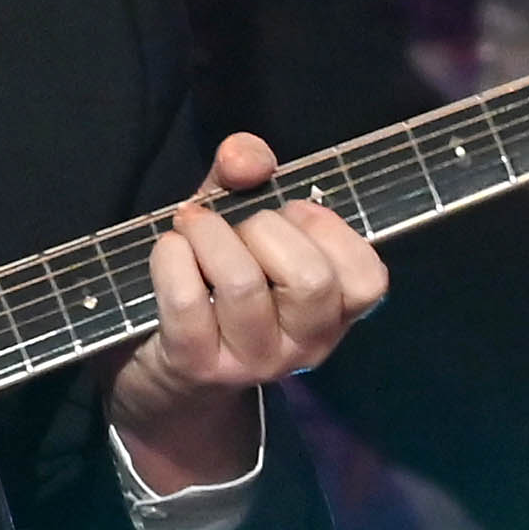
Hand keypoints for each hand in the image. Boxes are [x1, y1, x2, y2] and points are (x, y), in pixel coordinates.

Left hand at [104, 133, 387, 491]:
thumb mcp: (237, 223)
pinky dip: (171, 258)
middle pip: (311, 279)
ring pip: (243, 284)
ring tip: (191, 229)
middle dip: (266, 229)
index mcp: (333, 313)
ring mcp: (251, 363)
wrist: (160, 371)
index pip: (368, 279)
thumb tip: (247, 158)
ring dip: (209, 236)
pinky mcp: (196, 366)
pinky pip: (187, 300)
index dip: (328, 228)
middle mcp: (304, 346)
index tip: (290, 213)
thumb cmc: (211, 283)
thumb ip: (247, 178)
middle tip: (235, 227)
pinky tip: (166, 251)